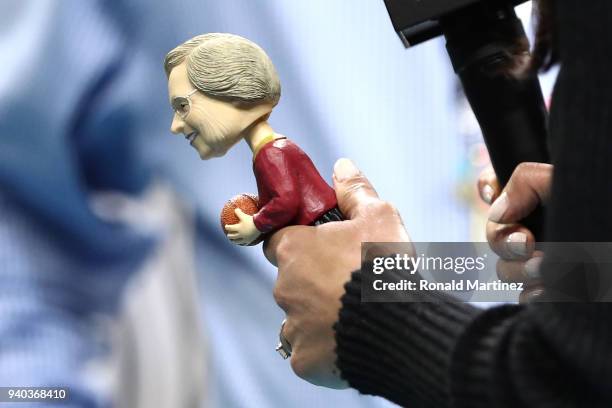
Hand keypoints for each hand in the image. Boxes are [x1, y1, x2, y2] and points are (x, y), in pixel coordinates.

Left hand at [225, 208, 261, 244]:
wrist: (260, 225)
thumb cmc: (251, 220)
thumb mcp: (244, 215)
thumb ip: (239, 212)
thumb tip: (235, 209)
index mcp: (238, 228)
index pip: (229, 228)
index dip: (227, 227)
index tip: (226, 226)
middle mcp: (240, 234)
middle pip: (232, 236)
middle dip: (229, 235)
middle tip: (228, 234)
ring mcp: (245, 238)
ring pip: (237, 241)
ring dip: (234, 241)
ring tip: (233, 240)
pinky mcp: (250, 240)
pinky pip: (245, 243)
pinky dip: (243, 243)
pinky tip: (243, 242)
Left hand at [264, 158, 409, 387]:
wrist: (400, 327)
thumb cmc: (386, 267)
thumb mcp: (379, 217)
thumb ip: (355, 191)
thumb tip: (340, 165)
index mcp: (294, 250)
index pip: (278, 240)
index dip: (298, 243)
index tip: (319, 248)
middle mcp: (284, 287)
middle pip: (290, 281)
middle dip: (312, 281)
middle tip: (348, 284)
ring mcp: (292, 327)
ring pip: (297, 319)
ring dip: (316, 316)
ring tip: (353, 317)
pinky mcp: (303, 361)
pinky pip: (307, 352)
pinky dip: (323, 349)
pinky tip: (350, 343)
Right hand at [478, 162, 552, 302]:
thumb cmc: (602, 209)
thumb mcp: (562, 181)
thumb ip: (526, 180)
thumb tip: (497, 209)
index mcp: (539, 198)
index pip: (498, 186)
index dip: (488, 187)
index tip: (491, 193)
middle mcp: (537, 227)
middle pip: (494, 235)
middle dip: (505, 241)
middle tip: (529, 245)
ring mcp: (544, 259)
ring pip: (506, 269)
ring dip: (519, 270)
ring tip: (547, 270)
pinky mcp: (552, 288)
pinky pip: (523, 296)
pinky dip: (532, 295)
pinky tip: (549, 289)